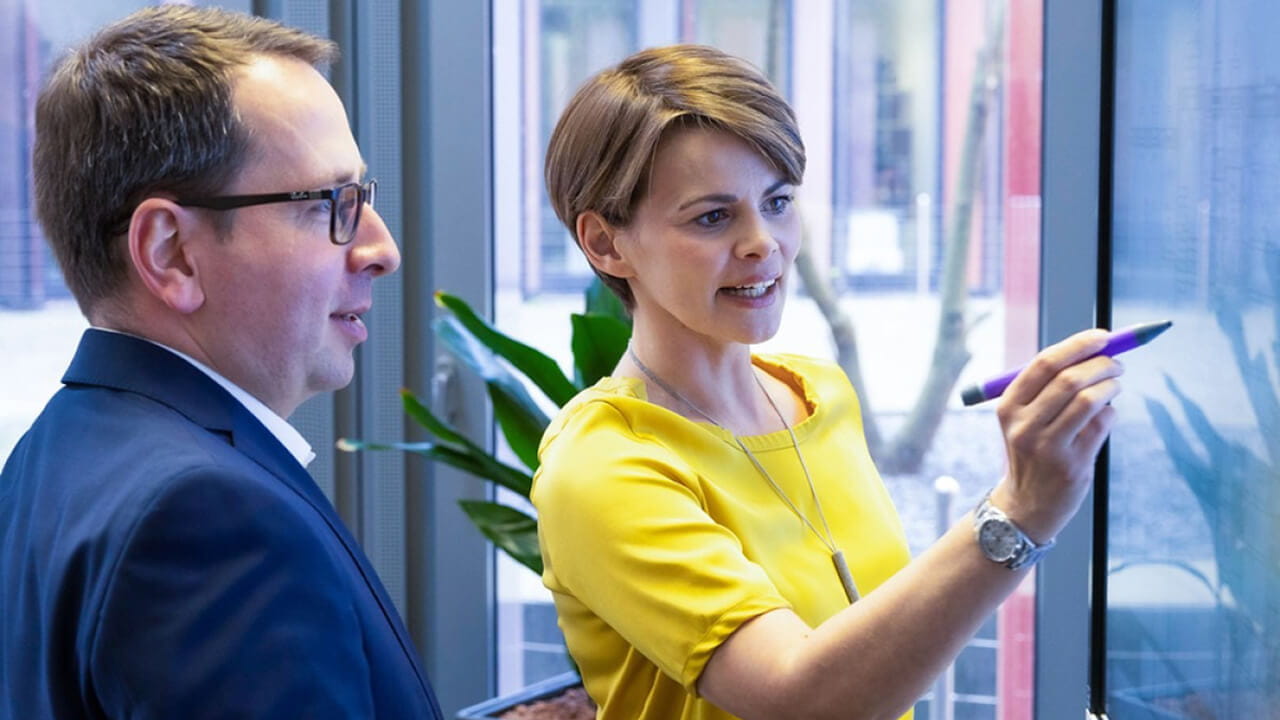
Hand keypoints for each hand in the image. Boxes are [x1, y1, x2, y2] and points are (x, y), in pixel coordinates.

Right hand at [991, 328, 1123, 541]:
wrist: (1026, 505)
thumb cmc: (1033, 451)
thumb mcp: (1024, 419)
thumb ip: (1048, 387)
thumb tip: (1094, 349)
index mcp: (1008, 407)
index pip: (1044, 363)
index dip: (1077, 345)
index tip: (1103, 336)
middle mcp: (1024, 425)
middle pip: (1070, 379)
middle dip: (1102, 364)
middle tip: (1116, 363)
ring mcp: (1047, 447)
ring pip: (1090, 399)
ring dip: (1111, 385)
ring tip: (1115, 385)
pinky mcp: (1072, 465)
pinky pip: (1102, 424)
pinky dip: (1110, 412)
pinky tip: (1106, 415)